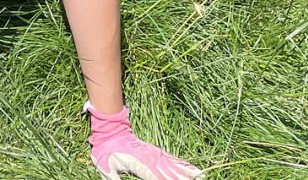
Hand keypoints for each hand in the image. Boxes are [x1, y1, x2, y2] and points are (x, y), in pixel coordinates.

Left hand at [86, 103, 202, 179]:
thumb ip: (114, 179)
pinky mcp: (157, 152)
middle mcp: (152, 159)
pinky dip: (185, 165)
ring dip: (188, 174)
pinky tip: (194, 170)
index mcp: (140, 165)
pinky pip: (173, 160)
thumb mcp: (105, 168)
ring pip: (175, 167)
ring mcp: (156, 155)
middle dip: (182, 179)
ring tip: (202, 177)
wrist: (109, 131)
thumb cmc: (105, 151)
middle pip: (171, 174)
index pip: (158, 179)